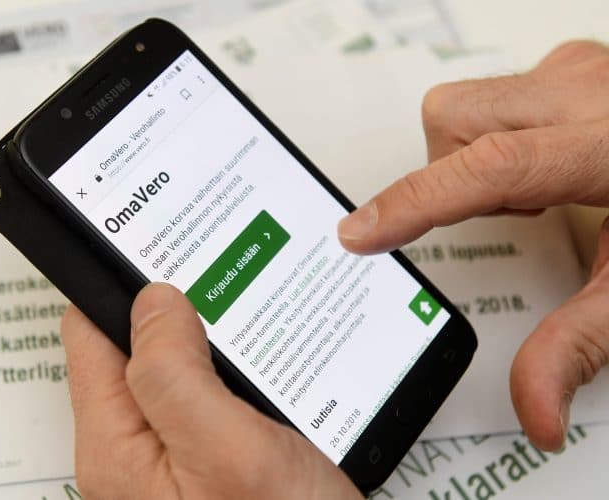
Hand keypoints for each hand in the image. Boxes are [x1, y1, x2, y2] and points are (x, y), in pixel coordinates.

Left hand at [62, 283, 362, 499]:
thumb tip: (151, 299)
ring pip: (177, 367)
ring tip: (243, 301)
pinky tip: (259, 353)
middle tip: (214, 266)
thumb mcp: (229, 449)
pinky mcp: (210, 459)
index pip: (90, 334)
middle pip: (132, 347)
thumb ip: (174, 373)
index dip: (117, 282)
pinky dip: (230, 365)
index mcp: (118, 444)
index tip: (155, 242)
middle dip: (172, 306)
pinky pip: (207, 394)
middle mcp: (136, 451)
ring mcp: (174, 456)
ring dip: (206, 334)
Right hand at [338, 40, 608, 451]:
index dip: (417, 201)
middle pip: (456, 123)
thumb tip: (536, 413)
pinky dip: (493, 141)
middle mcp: (583, 92)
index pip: (493, 167)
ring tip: (529, 194)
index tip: (360, 234)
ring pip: (463, 107)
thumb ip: (580, 345)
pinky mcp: (568, 67)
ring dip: (470, 160)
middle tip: (517, 214)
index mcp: (606, 145)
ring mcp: (575, 71)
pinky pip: (490, 97)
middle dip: (453, 178)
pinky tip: (538, 169)